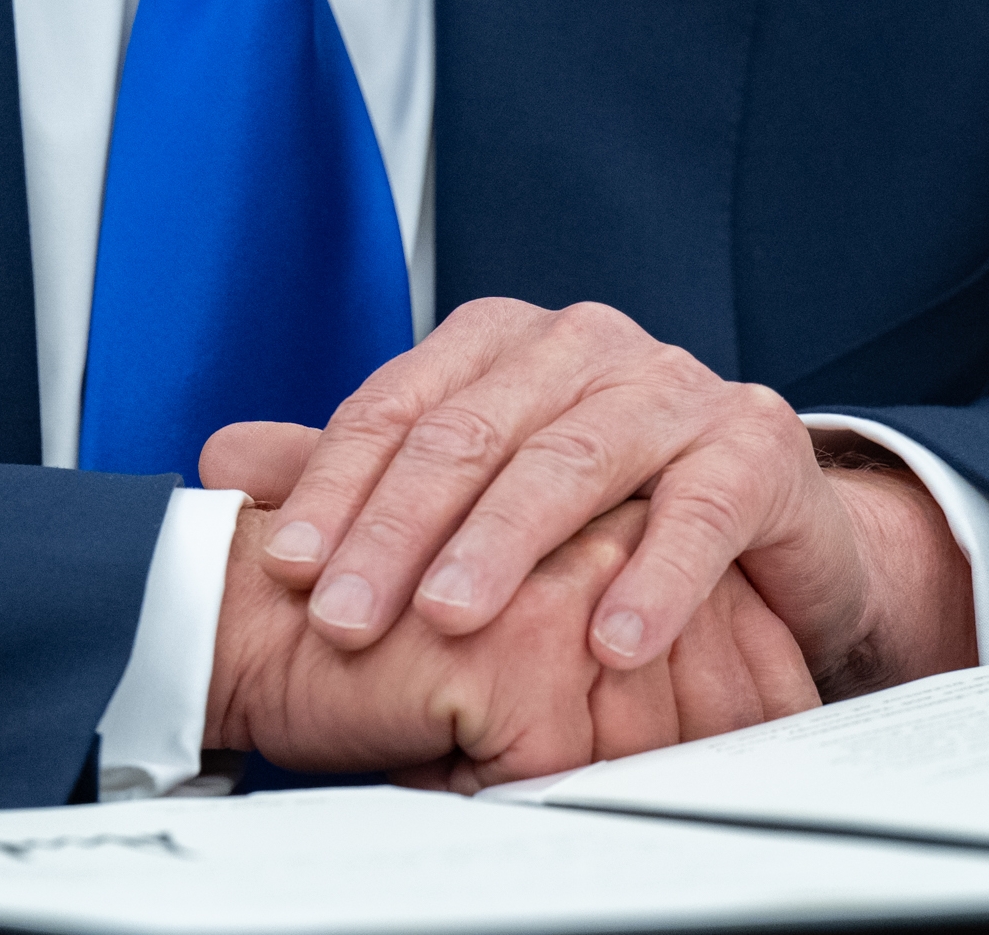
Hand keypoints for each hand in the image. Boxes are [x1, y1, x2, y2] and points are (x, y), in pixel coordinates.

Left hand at [201, 299, 978, 693]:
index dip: (336, 487)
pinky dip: (654, 579)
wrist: (766, 536)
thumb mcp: (474, 492)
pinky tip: (610, 642)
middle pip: (473, 433)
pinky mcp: (758, 448)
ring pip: (573, 462)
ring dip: (506, 546)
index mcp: (505, 345)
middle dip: (400, 530)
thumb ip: (360, 475)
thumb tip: (223, 460)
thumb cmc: (606, 510)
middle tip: (347, 615)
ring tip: (452, 619)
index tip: (289, 567)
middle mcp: (586, 350)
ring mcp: (675, 391)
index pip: (400, 408)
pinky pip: (700, 512)